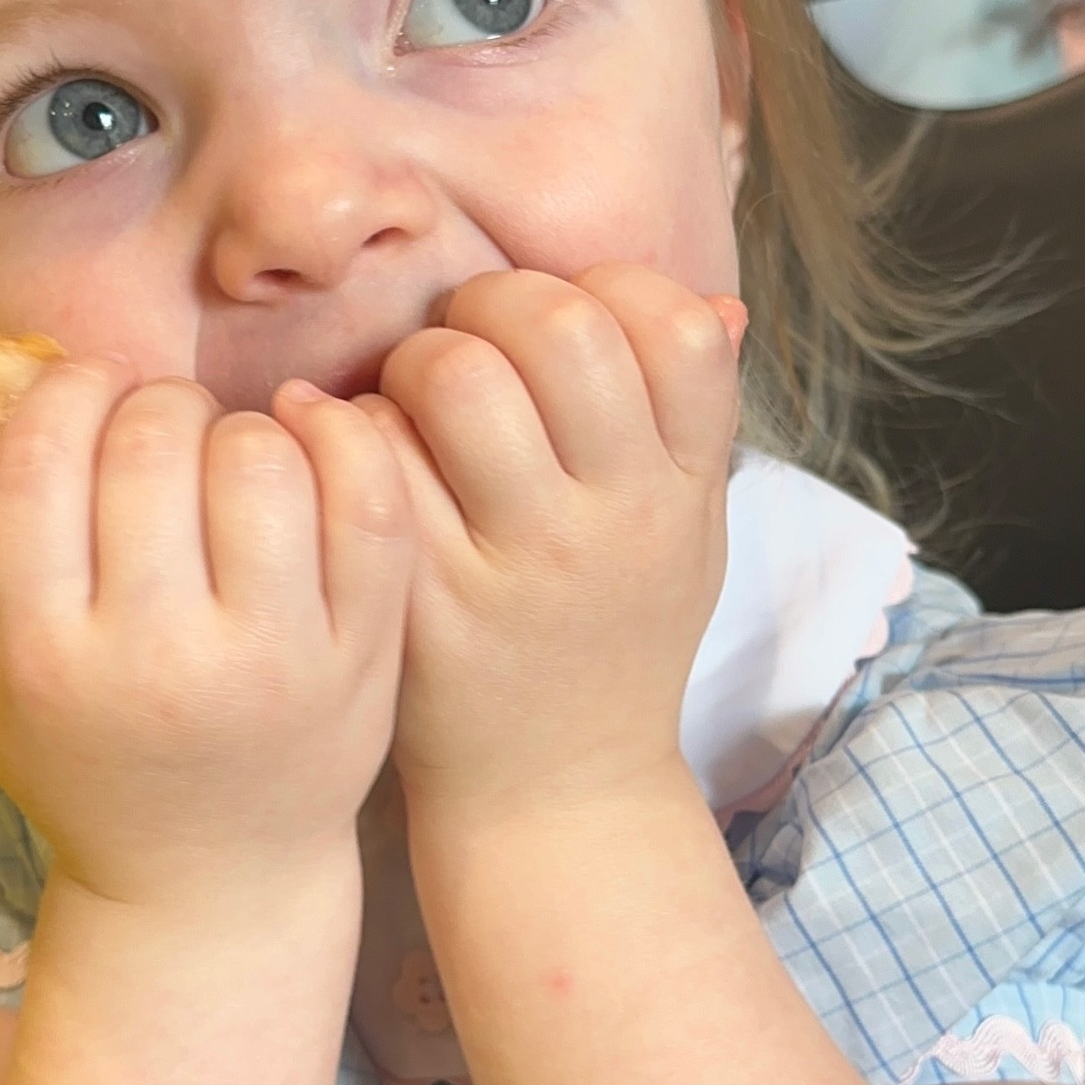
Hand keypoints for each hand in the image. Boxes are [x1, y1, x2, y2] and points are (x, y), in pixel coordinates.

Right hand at [0, 361, 412, 910]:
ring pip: (260, 459)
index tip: (84, 390)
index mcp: (47, 657)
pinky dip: (342, 438)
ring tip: (229, 454)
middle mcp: (161, 658)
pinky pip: (368, 500)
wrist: (217, 882)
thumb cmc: (89, 769)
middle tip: (161, 429)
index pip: (38, 463)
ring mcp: (274, 656)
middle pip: (153, 444)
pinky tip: (307, 438)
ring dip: (242, 426)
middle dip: (153, 403)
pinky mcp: (363, 653)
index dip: (63, 392)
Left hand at [358, 265, 743, 817]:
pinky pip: (381, 458)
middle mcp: (614, 524)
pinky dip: (362, 431)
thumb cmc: (612, 640)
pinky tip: (374, 454)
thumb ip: (699, 424)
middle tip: (472, 338)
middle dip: (499, 301)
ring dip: (423, 358)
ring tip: (419, 395)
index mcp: (683, 494)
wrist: (554, 791)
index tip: (572, 324)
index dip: (614, 293)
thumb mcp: (687, 538)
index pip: (680, 330)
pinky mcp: (425, 599)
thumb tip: (723, 304)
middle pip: (564, 328)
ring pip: (460, 378)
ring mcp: (518, 564)